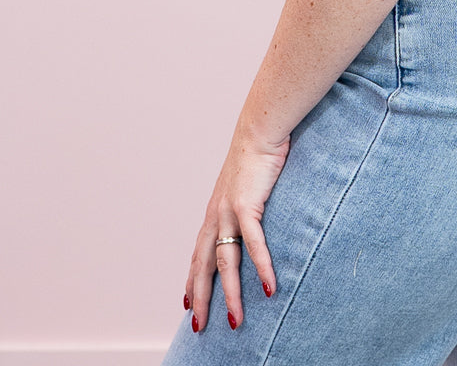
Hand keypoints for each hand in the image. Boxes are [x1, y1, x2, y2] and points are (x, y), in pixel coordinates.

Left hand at [184, 127, 289, 331]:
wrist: (260, 128)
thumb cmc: (257, 152)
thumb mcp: (244, 182)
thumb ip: (244, 201)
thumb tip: (251, 212)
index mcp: (214, 210)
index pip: (198, 253)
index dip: (192, 279)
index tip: (187, 303)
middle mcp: (216, 213)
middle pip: (203, 265)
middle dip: (201, 298)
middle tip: (199, 327)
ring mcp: (229, 210)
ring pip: (226, 262)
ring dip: (232, 294)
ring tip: (236, 319)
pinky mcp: (247, 205)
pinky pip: (253, 243)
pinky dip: (262, 267)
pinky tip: (269, 286)